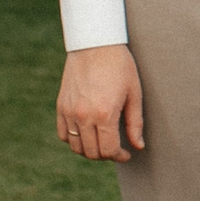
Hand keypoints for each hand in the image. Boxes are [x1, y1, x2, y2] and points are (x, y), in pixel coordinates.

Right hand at [57, 45, 143, 161]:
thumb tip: (138, 146)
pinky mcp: (61, 107)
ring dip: (90, 150)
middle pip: (92, 152)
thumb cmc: (119, 65)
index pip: (108, 150)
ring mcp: (69, 112)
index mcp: (105, 113)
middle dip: (106, 155)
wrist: (95, 44)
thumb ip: (135, 122)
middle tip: (116, 149)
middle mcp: (84, 116)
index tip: (127, 154)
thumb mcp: (134, 92)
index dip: (119, 156)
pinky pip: (63, 134)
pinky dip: (73, 140)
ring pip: (75, 147)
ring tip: (102, 142)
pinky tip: (87, 134)